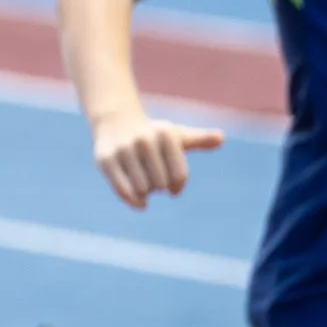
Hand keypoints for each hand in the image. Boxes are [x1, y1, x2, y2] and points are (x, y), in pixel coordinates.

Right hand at [91, 111, 225, 208]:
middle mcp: (144, 139)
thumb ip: (200, 139)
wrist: (116, 123)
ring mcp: (123, 149)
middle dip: (160, 187)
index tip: (175, 187)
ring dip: (146, 193)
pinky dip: (135, 202)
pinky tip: (141, 203)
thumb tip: (221, 138)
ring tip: (144, 184)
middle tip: (155, 180)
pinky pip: (123, 191)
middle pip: (160, 184)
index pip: (179, 174)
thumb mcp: (178, 136)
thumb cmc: (155, 135)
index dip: (178, 186)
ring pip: (142, 189)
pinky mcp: (105, 160)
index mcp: (166, 133)